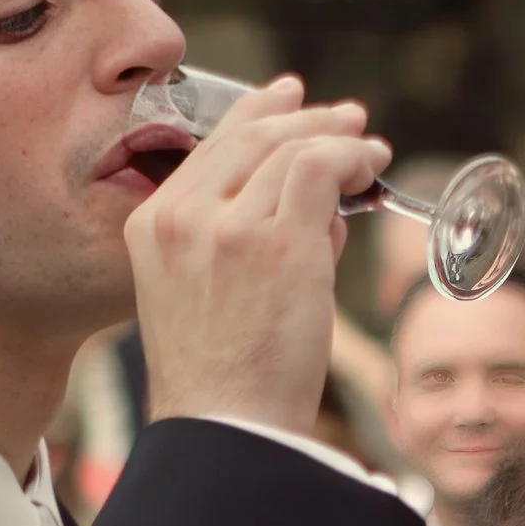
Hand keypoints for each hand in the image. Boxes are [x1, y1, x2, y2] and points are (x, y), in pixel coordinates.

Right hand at [129, 77, 389, 437]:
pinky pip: (321, 168)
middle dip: (307, 119)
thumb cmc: (225, 377)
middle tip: (347, 120)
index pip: (210, 144)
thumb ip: (248, 237)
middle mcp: (182, 215)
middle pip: (253, 134)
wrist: (225, 428)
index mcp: (151, 224)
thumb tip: (322, 206)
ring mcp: (229, 226)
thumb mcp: (206, 293)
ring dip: (340, 141)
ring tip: (371, 151)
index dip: (257, 112)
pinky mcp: (279, 243)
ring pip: (293, 146)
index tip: (290, 97)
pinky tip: (373, 168)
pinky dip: (353, 159)